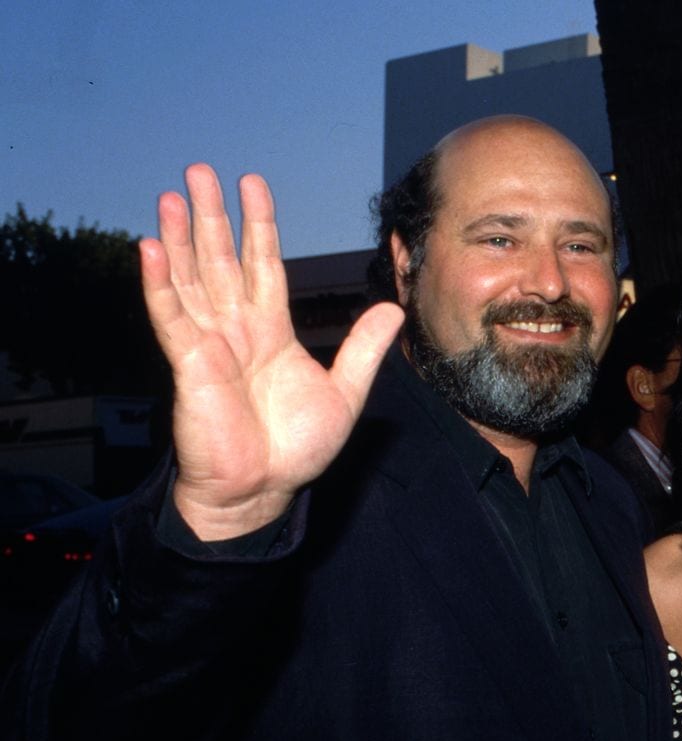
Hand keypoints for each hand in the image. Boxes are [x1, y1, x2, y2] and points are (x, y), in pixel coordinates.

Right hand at [140, 164, 402, 539]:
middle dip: (211, 215)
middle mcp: (237, 330)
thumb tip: (392, 309)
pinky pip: (171, 317)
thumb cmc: (296, 448)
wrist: (265, 490)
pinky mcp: (189, 364)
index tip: (251, 184)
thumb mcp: (345, 391)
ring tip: (170, 195)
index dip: (258, 224)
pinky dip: (159, 283)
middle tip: (198, 170)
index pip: (263, 265)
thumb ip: (363, 348)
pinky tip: (150, 248)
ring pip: (191, 279)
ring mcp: (210, 344)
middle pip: (221, 260)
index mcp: (271, 332)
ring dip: (179, 237)